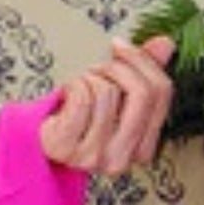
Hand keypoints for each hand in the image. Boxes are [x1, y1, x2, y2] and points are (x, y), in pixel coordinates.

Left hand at [39, 34, 175, 175]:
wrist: (38, 137)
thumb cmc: (78, 118)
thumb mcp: (117, 94)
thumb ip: (144, 69)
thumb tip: (165, 45)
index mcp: (142, 149)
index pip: (162, 93)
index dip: (143, 61)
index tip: (121, 48)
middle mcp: (120, 159)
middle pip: (142, 93)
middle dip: (119, 67)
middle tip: (99, 67)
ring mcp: (92, 158)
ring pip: (108, 92)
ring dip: (90, 77)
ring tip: (80, 86)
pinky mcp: (66, 148)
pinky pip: (82, 98)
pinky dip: (73, 85)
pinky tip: (67, 93)